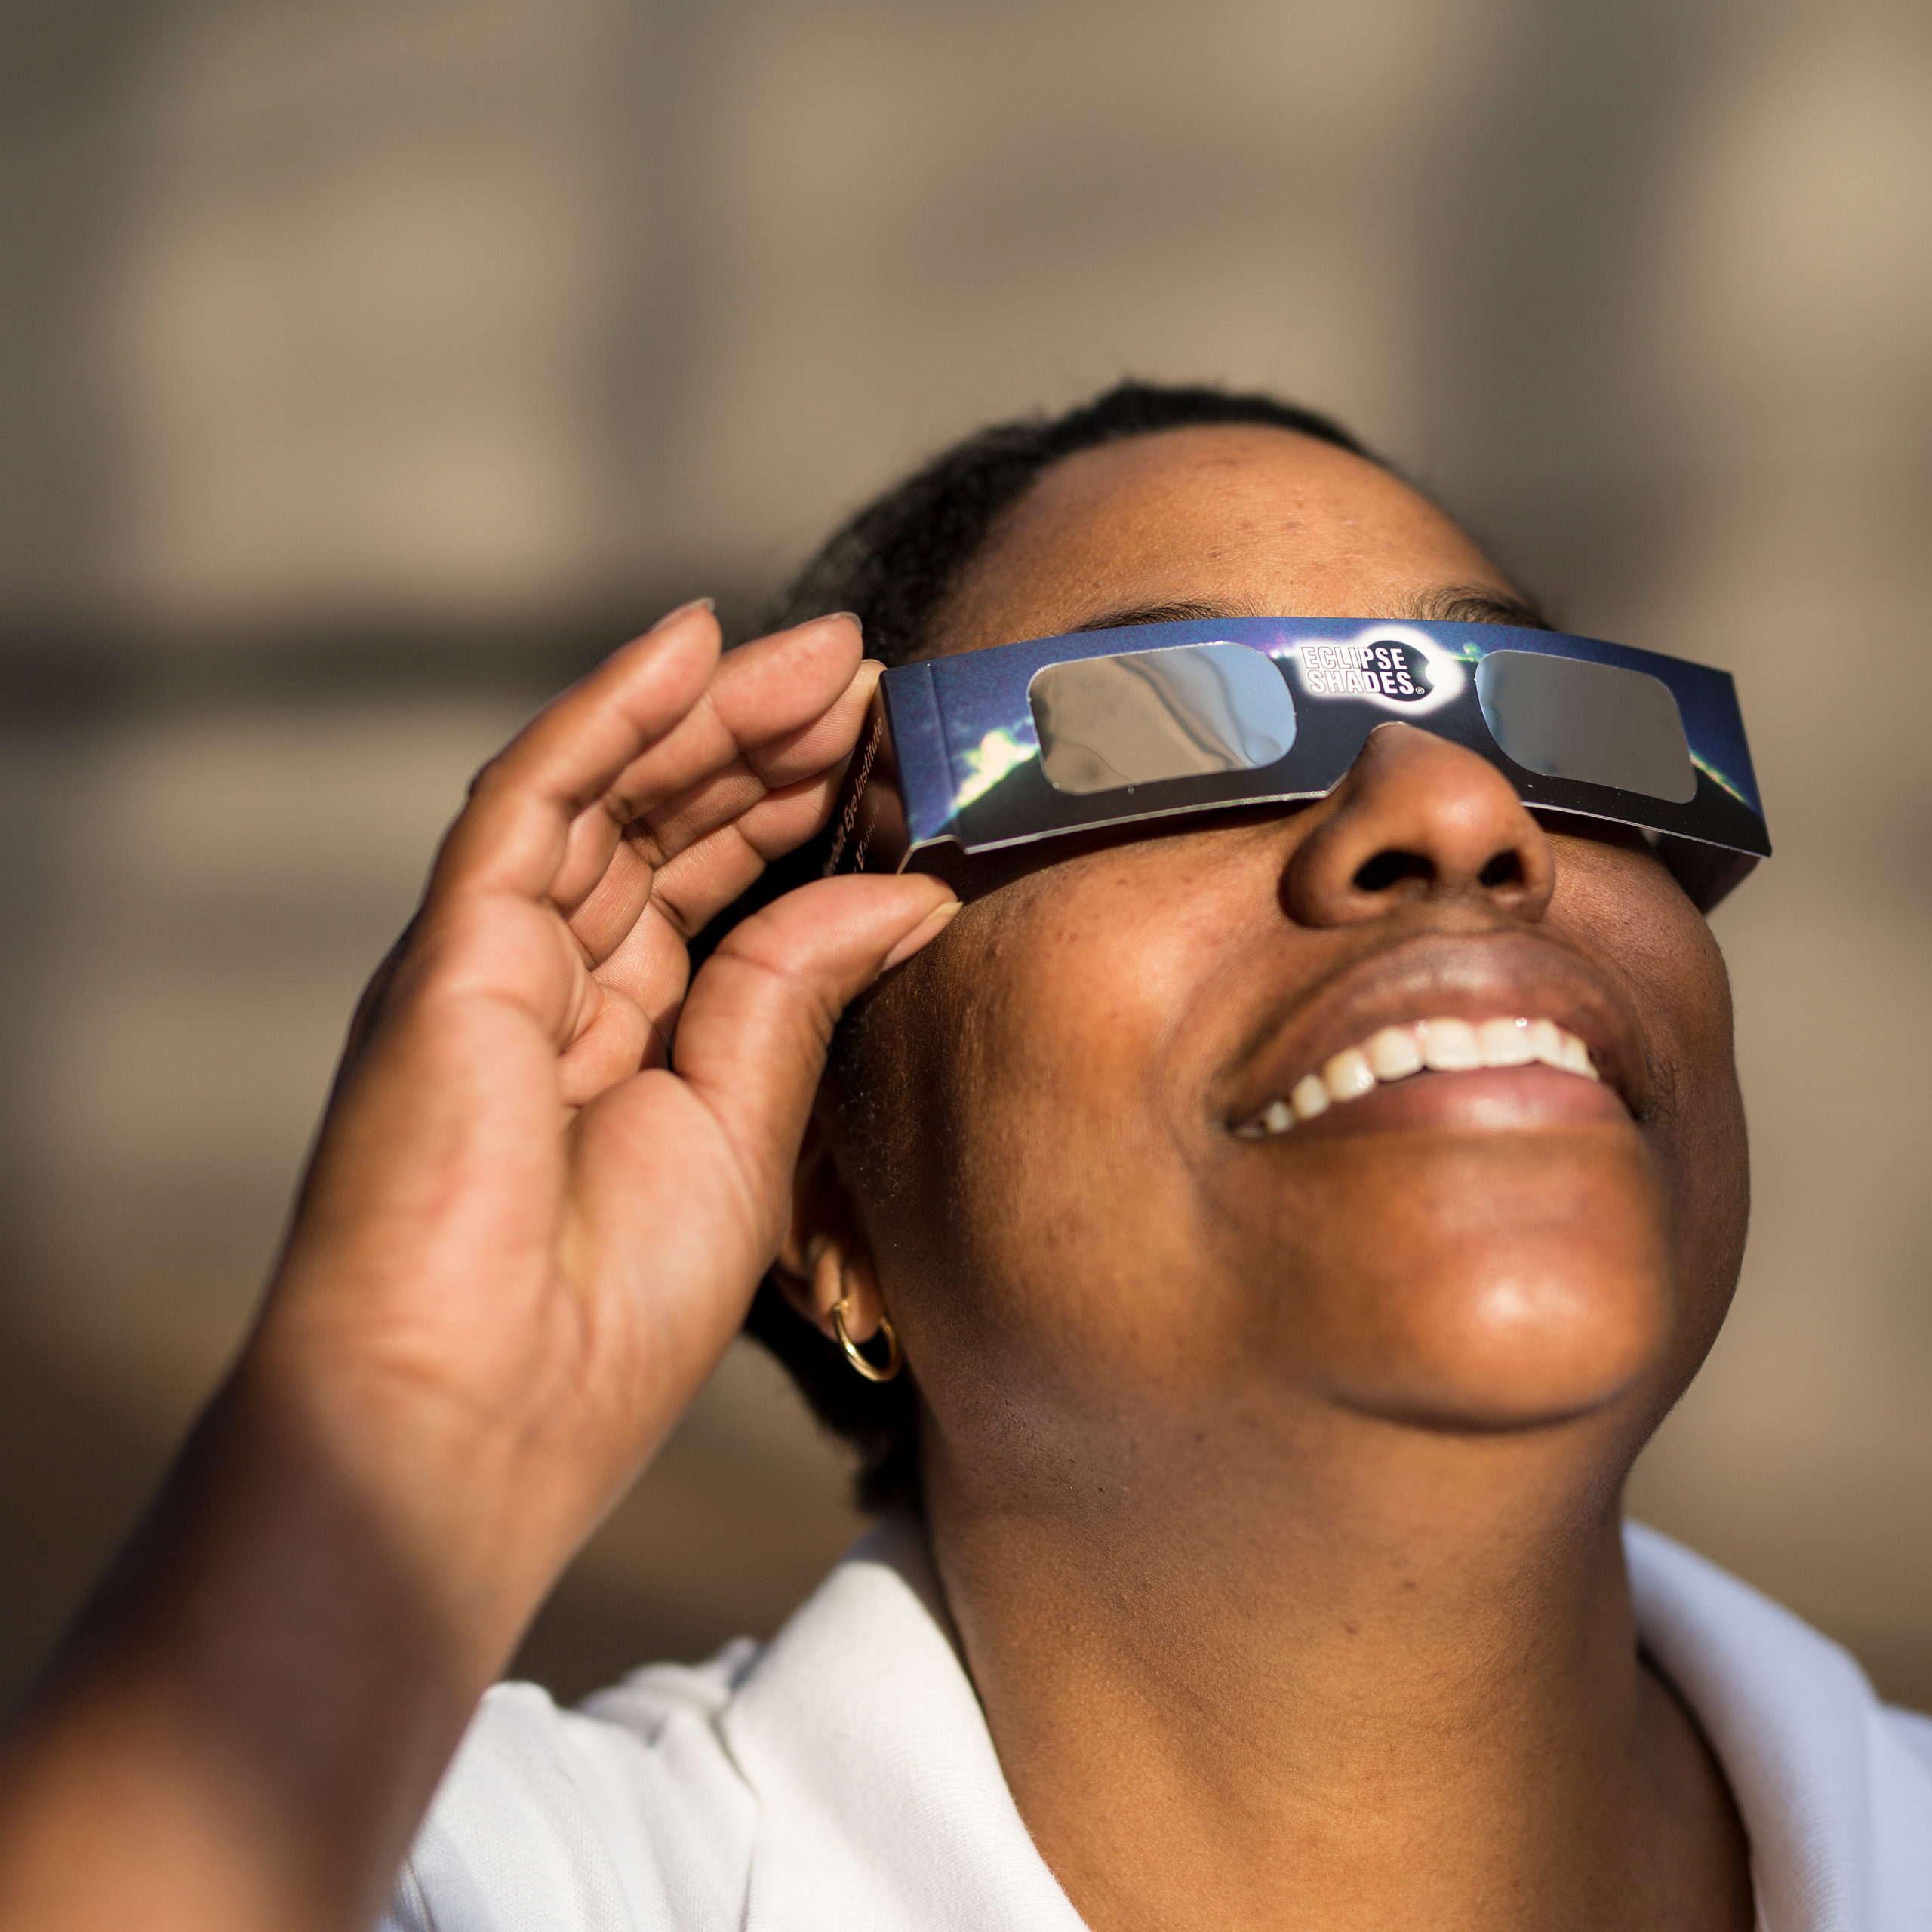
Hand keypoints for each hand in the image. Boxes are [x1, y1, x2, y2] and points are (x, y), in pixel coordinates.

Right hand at [0, 601, 955, 1931]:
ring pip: (610, 794)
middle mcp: (556, 983)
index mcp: (628, 1038)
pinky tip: (690, 642)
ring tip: (826, 657)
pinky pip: (530, 801)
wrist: (475, 1417)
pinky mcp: (449, 954)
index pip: (721, 890)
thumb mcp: (745, 1131)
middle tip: (877, 680)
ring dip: (714, 714)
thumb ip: (803, 991)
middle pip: (670, 827)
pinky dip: (608, 714)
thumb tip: (911, 889)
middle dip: (772, 748)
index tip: (900, 759)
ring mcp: (494, 961)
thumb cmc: (609, 1314)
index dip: (805, 817)